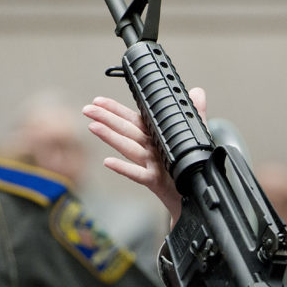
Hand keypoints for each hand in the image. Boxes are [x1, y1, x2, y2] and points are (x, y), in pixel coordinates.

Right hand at [83, 88, 208, 225]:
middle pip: (126, 130)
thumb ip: (195, 114)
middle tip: (88, 109)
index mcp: (155, 137)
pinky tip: (109, 162)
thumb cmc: (188, 168)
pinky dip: (123, 168)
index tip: (99, 101)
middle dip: (106, 119)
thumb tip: (197, 92)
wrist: (192, 195)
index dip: (116, 109)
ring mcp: (150, 164)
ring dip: (110, 137)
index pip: (133, 119)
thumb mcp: (195, 137)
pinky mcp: (155, 180)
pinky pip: (138, 173)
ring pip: (128, 148)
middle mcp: (150, 149)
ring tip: (94, 127)